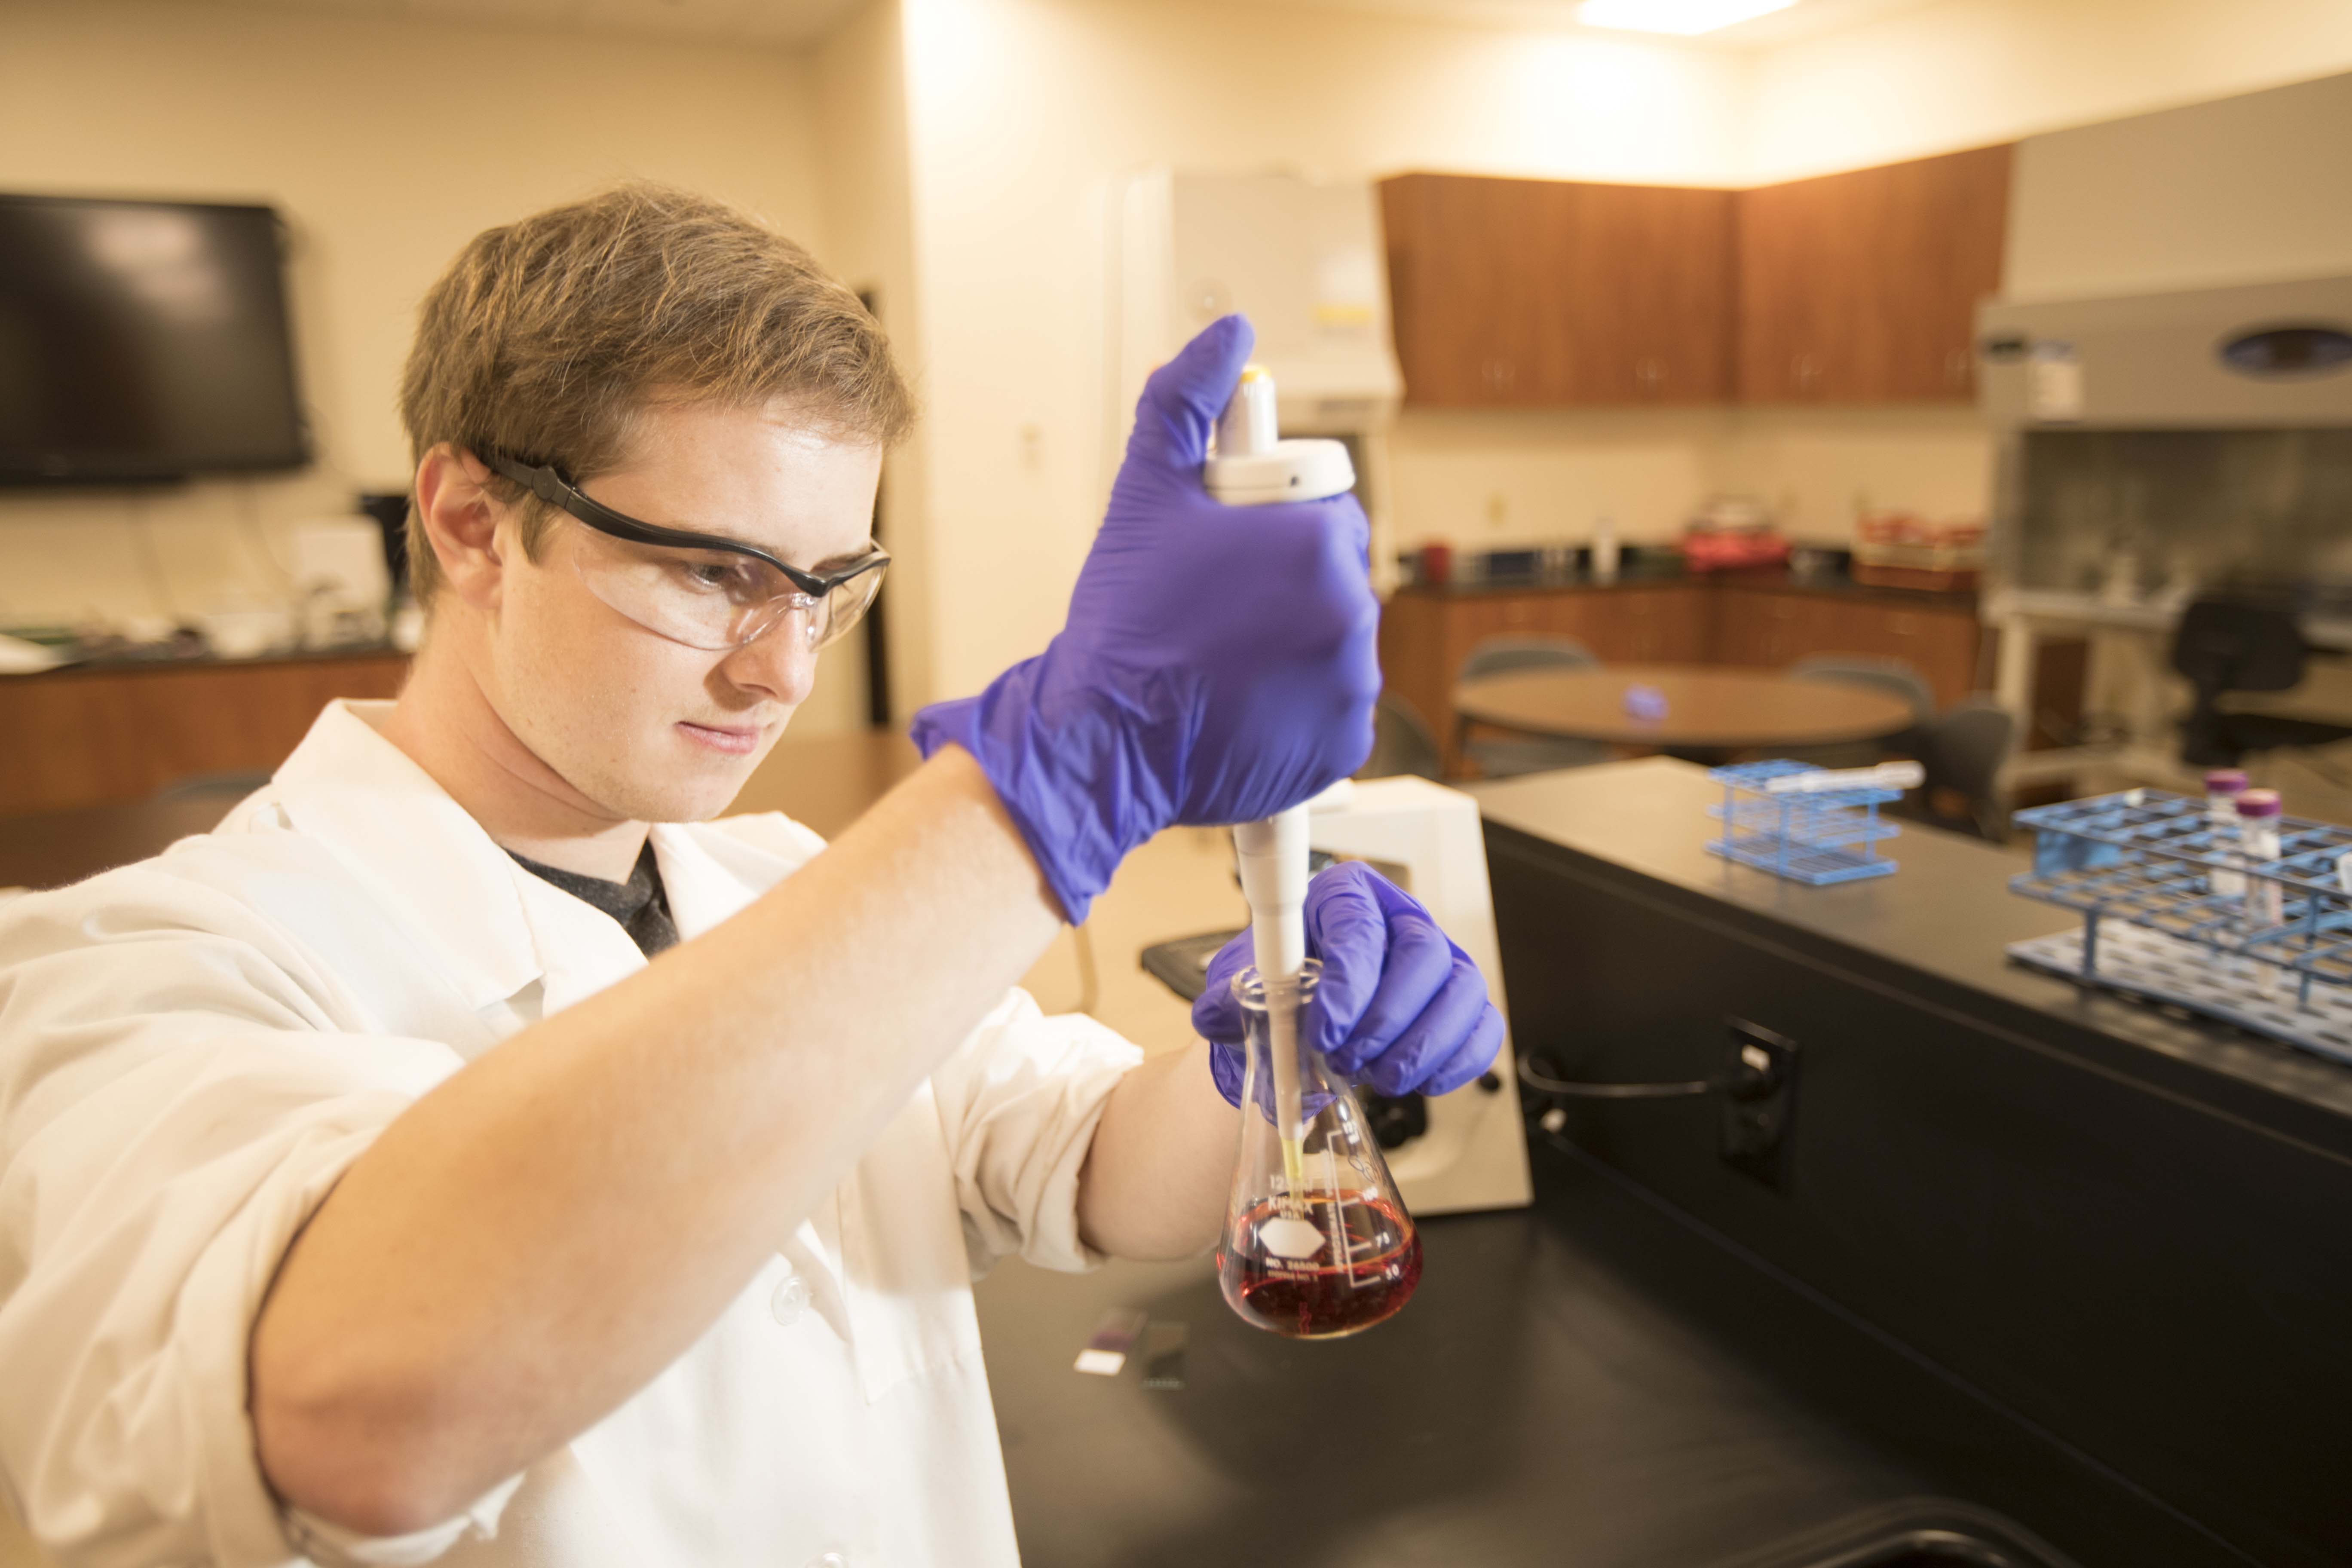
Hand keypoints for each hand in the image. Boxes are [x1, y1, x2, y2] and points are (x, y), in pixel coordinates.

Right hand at [909, 316, 1379, 921]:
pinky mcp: (1342, 741)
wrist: (1104, 741)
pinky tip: (1242, 699)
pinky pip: (1333, 707)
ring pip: (1335, 641)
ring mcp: (1351, 685)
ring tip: (1223, 656)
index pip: (1331, 515)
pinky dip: (1297, 704)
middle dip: (1287, 585)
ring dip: (1294, 642)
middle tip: (1218, 608)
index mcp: (1319, 546)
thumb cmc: (1125, 623)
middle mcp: (1351, 615)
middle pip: (1334, 579)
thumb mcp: (1146, 494)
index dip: (1279, 529)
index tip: (1234, 554)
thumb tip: (1226, 336)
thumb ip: (1186, 400)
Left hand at [1192, 862, 1504, 1105]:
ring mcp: (1439, 961)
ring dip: (1423, 1044)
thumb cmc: (1278, 988)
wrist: (1297, 1022)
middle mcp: (1400, 919)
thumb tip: (1220, 1011)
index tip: (1324, 1029)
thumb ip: (1227, 997)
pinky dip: (1458, 1061)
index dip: (1349, 980)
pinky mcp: (1460, 1004)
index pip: (1360, 926)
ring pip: (1462, 988)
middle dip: (1387, 1017)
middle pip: (1422, 952)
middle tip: (1348, 1058)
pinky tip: (1419, 1082)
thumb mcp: (1240, 985)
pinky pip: (1484, 1026)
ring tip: (1379, 1078)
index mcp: (1344, 896)